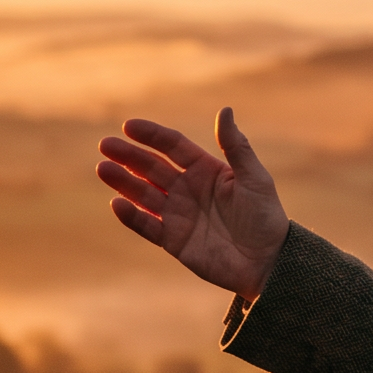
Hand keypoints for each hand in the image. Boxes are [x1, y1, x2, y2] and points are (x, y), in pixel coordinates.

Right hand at [98, 109, 287, 300]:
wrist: (268, 262)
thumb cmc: (266, 217)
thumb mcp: (254, 178)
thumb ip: (236, 146)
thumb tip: (224, 109)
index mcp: (206, 170)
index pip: (172, 146)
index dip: (151, 135)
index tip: (129, 125)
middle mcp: (188, 190)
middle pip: (152, 168)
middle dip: (128, 156)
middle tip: (105, 145)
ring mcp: (179, 215)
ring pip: (144, 194)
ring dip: (123, 182)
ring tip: (103, 169)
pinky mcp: (174, 241)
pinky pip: (147, 226)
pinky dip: (132, 216)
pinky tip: (116, 203)